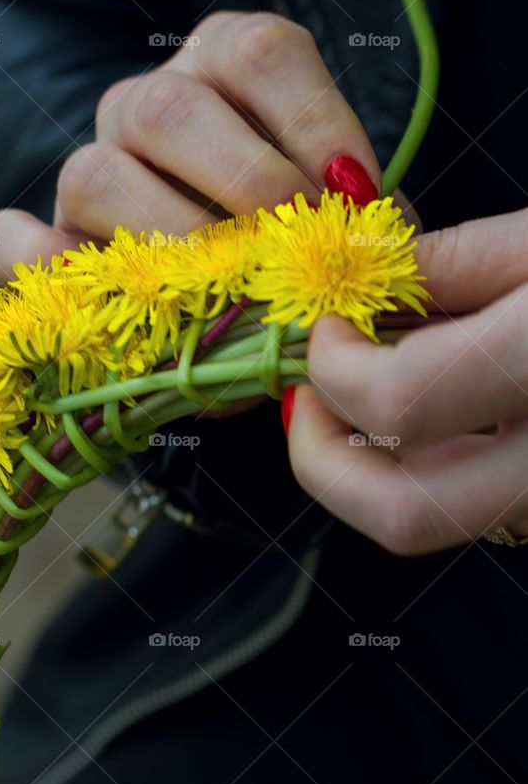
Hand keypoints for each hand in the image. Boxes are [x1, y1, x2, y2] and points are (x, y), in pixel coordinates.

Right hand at [0, 11, 379, 282]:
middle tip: (289, 246)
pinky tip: (81, 290)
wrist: (243, 327)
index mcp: (225, 70)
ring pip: (96, 174)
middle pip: (171, 108)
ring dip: (165, 242)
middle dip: (242, 184)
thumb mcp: (334, 236)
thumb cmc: (298, 268)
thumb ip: (347, 229)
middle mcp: (148, 106)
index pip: (261, 56)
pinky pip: (10, 241)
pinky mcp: (49, 243)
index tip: (350, 197)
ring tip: (219, 291)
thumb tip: (364, 242)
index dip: (311, 123)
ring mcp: (91, 169)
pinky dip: (34, 263)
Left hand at [287, 208, 527, 553]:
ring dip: (368, 468)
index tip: (325, 324)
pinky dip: (428, 469)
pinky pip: (477, 508)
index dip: (332, 366)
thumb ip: (455, 264)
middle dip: (321, 461)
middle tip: (306, 399)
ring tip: (359, 397)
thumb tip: (365, 277)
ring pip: (435, 520)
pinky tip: (432, 415)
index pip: (397, 405)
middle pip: (402, 515)